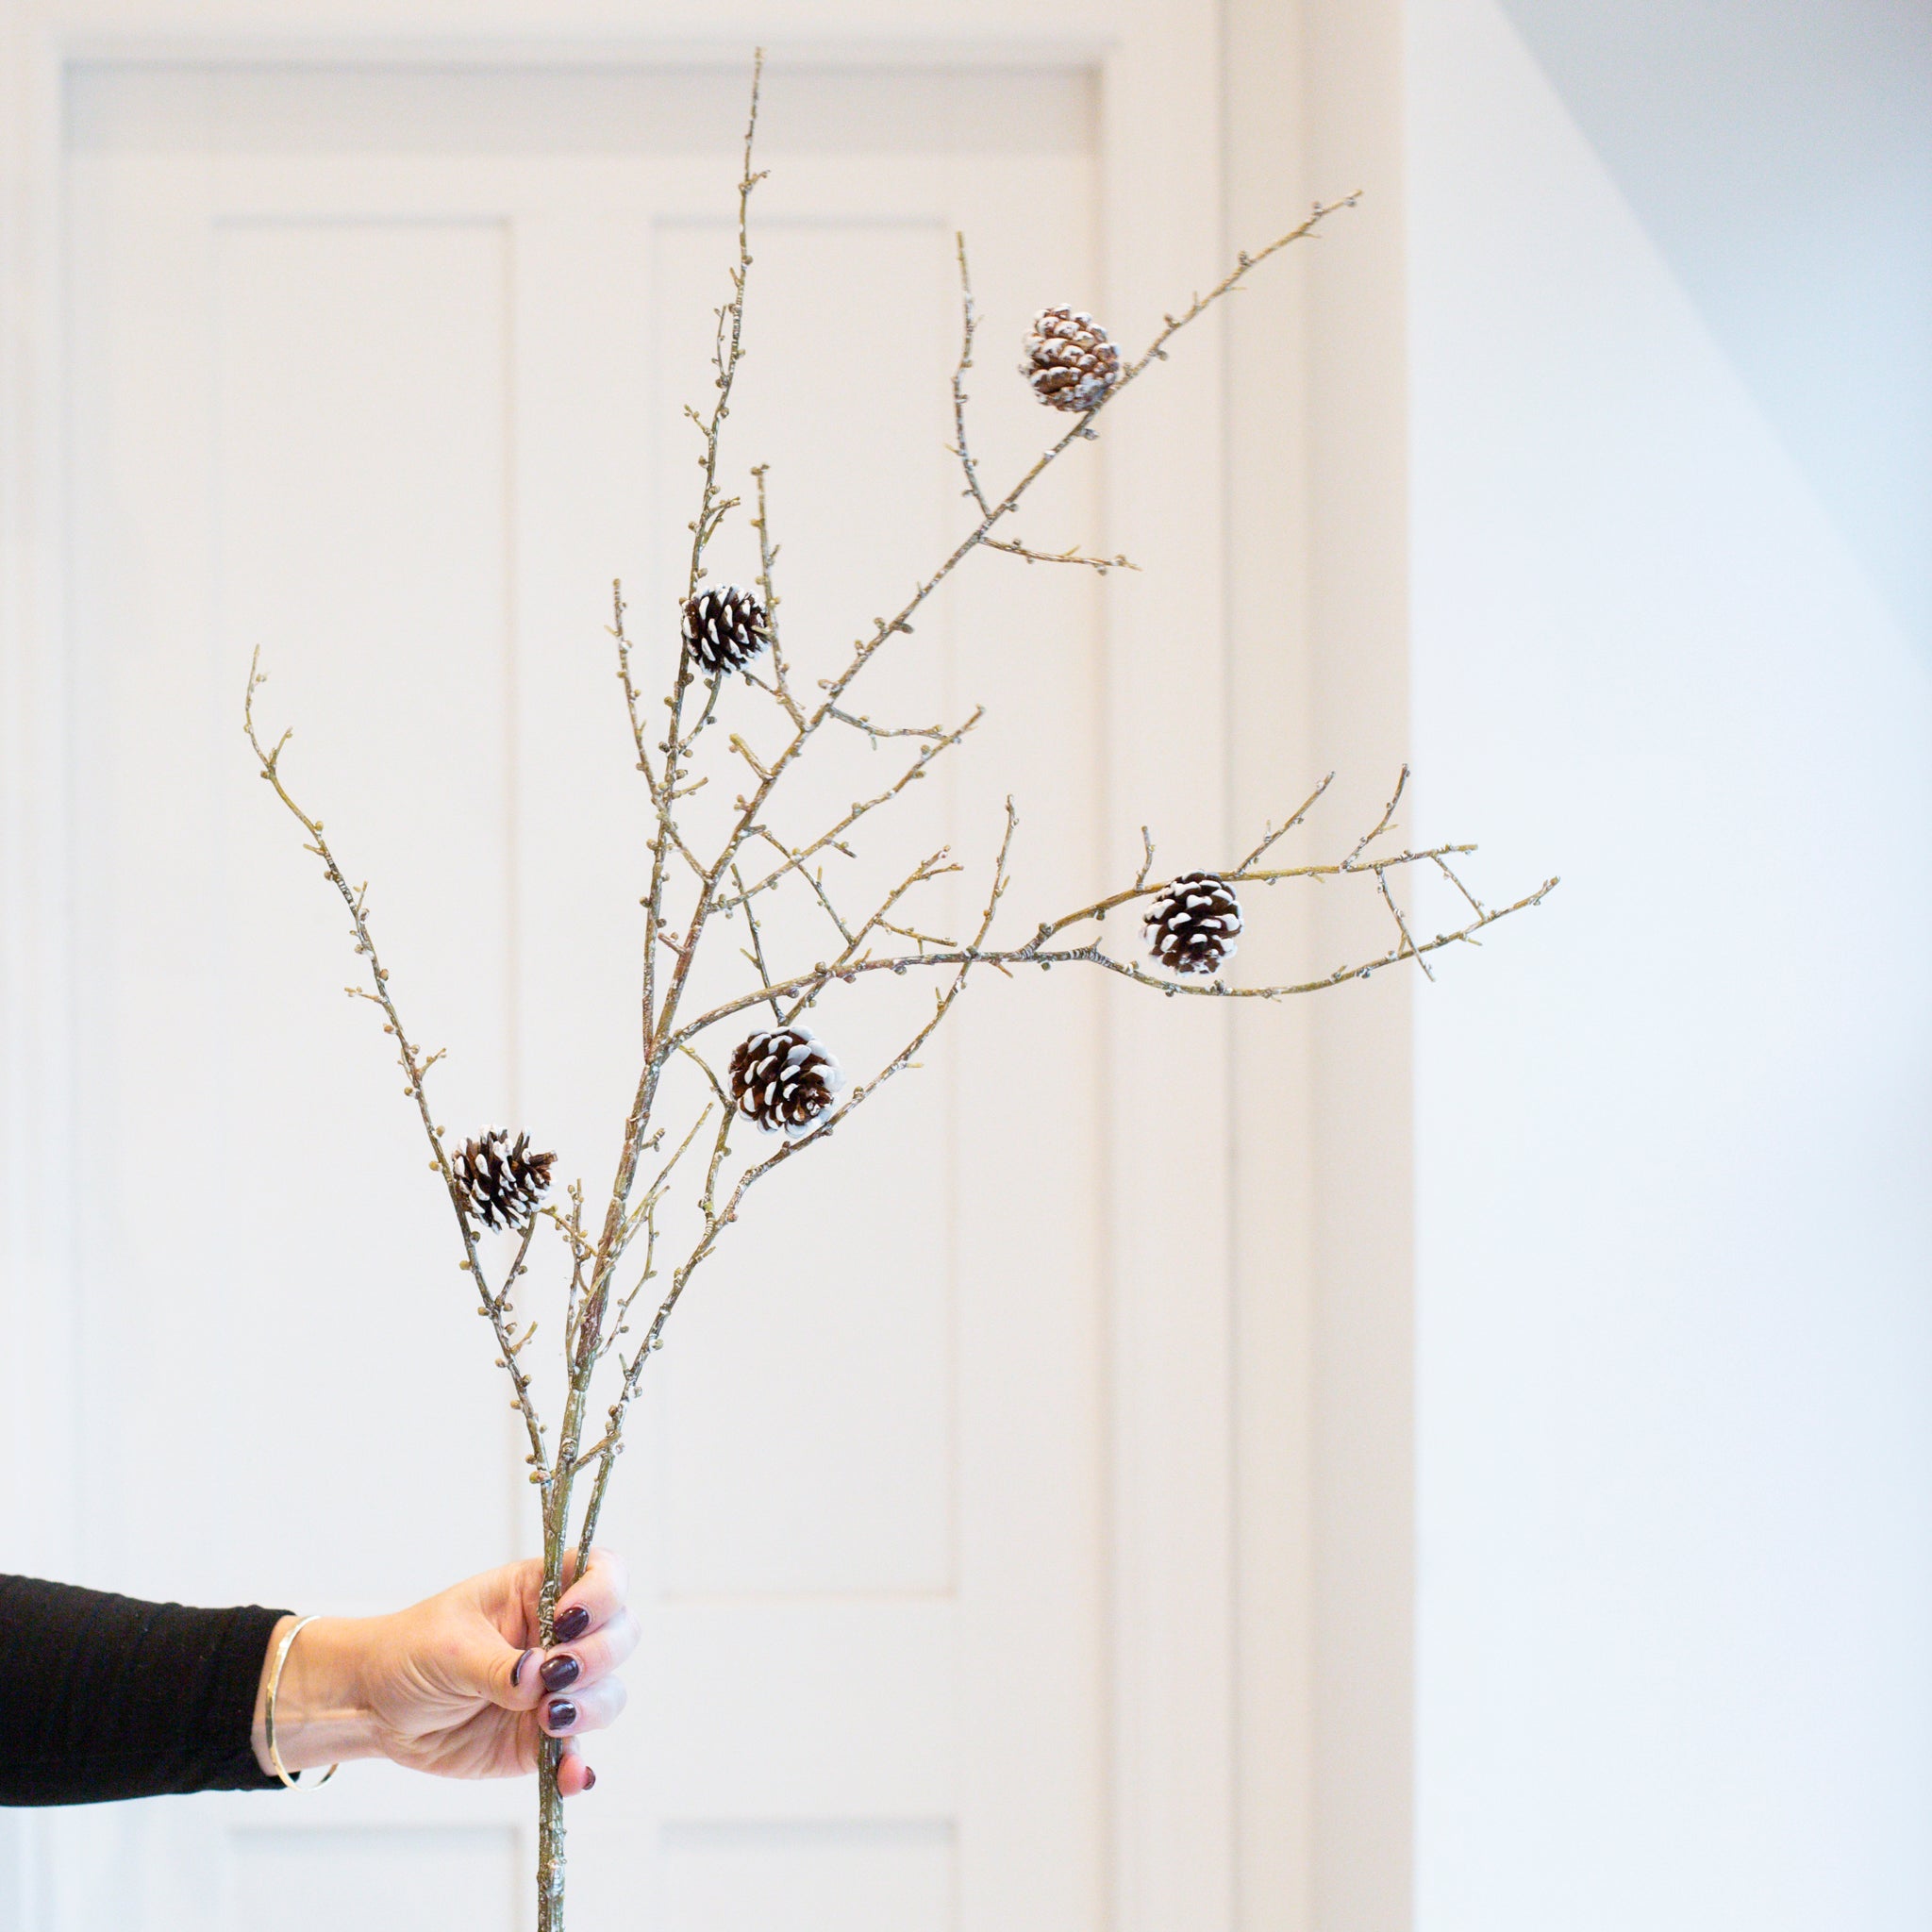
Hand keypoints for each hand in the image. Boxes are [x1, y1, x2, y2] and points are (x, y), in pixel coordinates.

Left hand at [251, 1548, 634, 1797]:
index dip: (603, 1591)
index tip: (571, 1620)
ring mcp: (555, 1688)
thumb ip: (496, 1665)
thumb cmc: (410, 1652)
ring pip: (608, 1692)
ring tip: (546, 1720)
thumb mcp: (449, 1648)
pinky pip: (577, 1751)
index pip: (602, 1572)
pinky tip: (570, 1776)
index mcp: (540, 1591)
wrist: (376, 1706)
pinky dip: (578, 1766)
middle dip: (598, 1656)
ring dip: (590, 1707)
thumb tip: (538, 1678)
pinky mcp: (541, 1737)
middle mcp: (560, 1635)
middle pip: (620, 1633)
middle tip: (556, 1676)